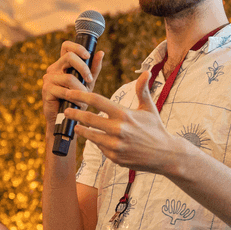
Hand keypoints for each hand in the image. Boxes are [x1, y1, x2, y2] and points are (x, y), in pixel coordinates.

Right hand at [42, 40, 104, 125]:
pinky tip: (78, 103)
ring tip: (85, 97)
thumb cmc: (76, 99)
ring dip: (80, 88)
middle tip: (90, 80)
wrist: (65, 118)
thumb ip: (94, 68)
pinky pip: (64, 91)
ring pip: (69, 77)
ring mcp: (49, 78)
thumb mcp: (88, 83)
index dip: (77, 47)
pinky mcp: (47, 90)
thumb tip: (101, 52)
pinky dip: (75, 98)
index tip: (88, 56)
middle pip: (69, 56)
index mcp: (62, 64)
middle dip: (83, 68)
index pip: (66, 46)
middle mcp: (54, 68)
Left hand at [64, 70, 183, 174]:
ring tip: (74, 124)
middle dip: (74, 114)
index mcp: (124, 114)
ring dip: (80, 129)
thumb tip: (146, 71)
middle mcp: (118, 129)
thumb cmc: (156, 128)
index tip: (70, 92)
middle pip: (89, 119)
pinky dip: (96, 142)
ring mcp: (115, 145)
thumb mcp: (149, 108)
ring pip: (91, 135)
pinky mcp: (114, 158)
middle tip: (65, 110)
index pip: (97, 101)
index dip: (81, 96)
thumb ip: (142, 90)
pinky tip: (93, 137)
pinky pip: (100, 147)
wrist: (165, 155)